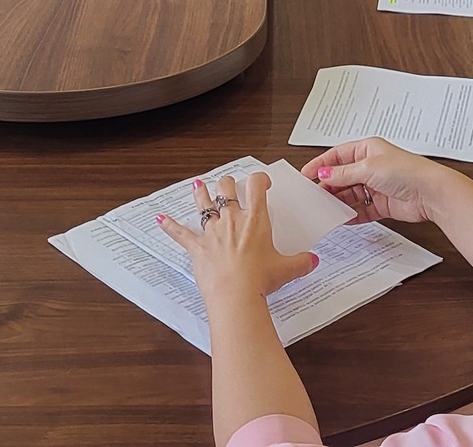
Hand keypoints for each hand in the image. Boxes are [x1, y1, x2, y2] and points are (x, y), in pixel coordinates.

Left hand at [158, 173, 315, 303]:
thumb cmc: (260, 279)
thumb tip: (313, 260)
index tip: (262, 182)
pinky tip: (159, 219)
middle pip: (226, 190)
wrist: (236, 295)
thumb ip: (301, 262)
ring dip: (200, 194)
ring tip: (197, 185)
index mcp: (255, 219)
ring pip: (203, 205)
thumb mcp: (287, 270)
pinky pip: (181, 234)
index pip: (256, 186)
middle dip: (227, 185)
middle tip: (228, 186)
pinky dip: (170, 226)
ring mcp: (213, 232)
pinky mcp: (197, 247)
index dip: (259, 178)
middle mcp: (232, 219)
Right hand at [301, 138, 451, 225]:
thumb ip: (343, 174)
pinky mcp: (382, 203)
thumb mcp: (368, 168)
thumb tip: (324, 174)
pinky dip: (352, 214)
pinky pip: (362, 210)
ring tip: (325, 209)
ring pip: (350, 194)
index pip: (337, 156)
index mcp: (367, 150)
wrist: (430, 193)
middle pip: (342, 176)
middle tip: (313, 196)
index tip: (306, 175)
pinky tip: (343, 219)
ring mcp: (376, 186)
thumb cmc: (406, 172)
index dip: (321, 165)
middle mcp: (371, 166)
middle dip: (328, 186)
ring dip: (339, 201)